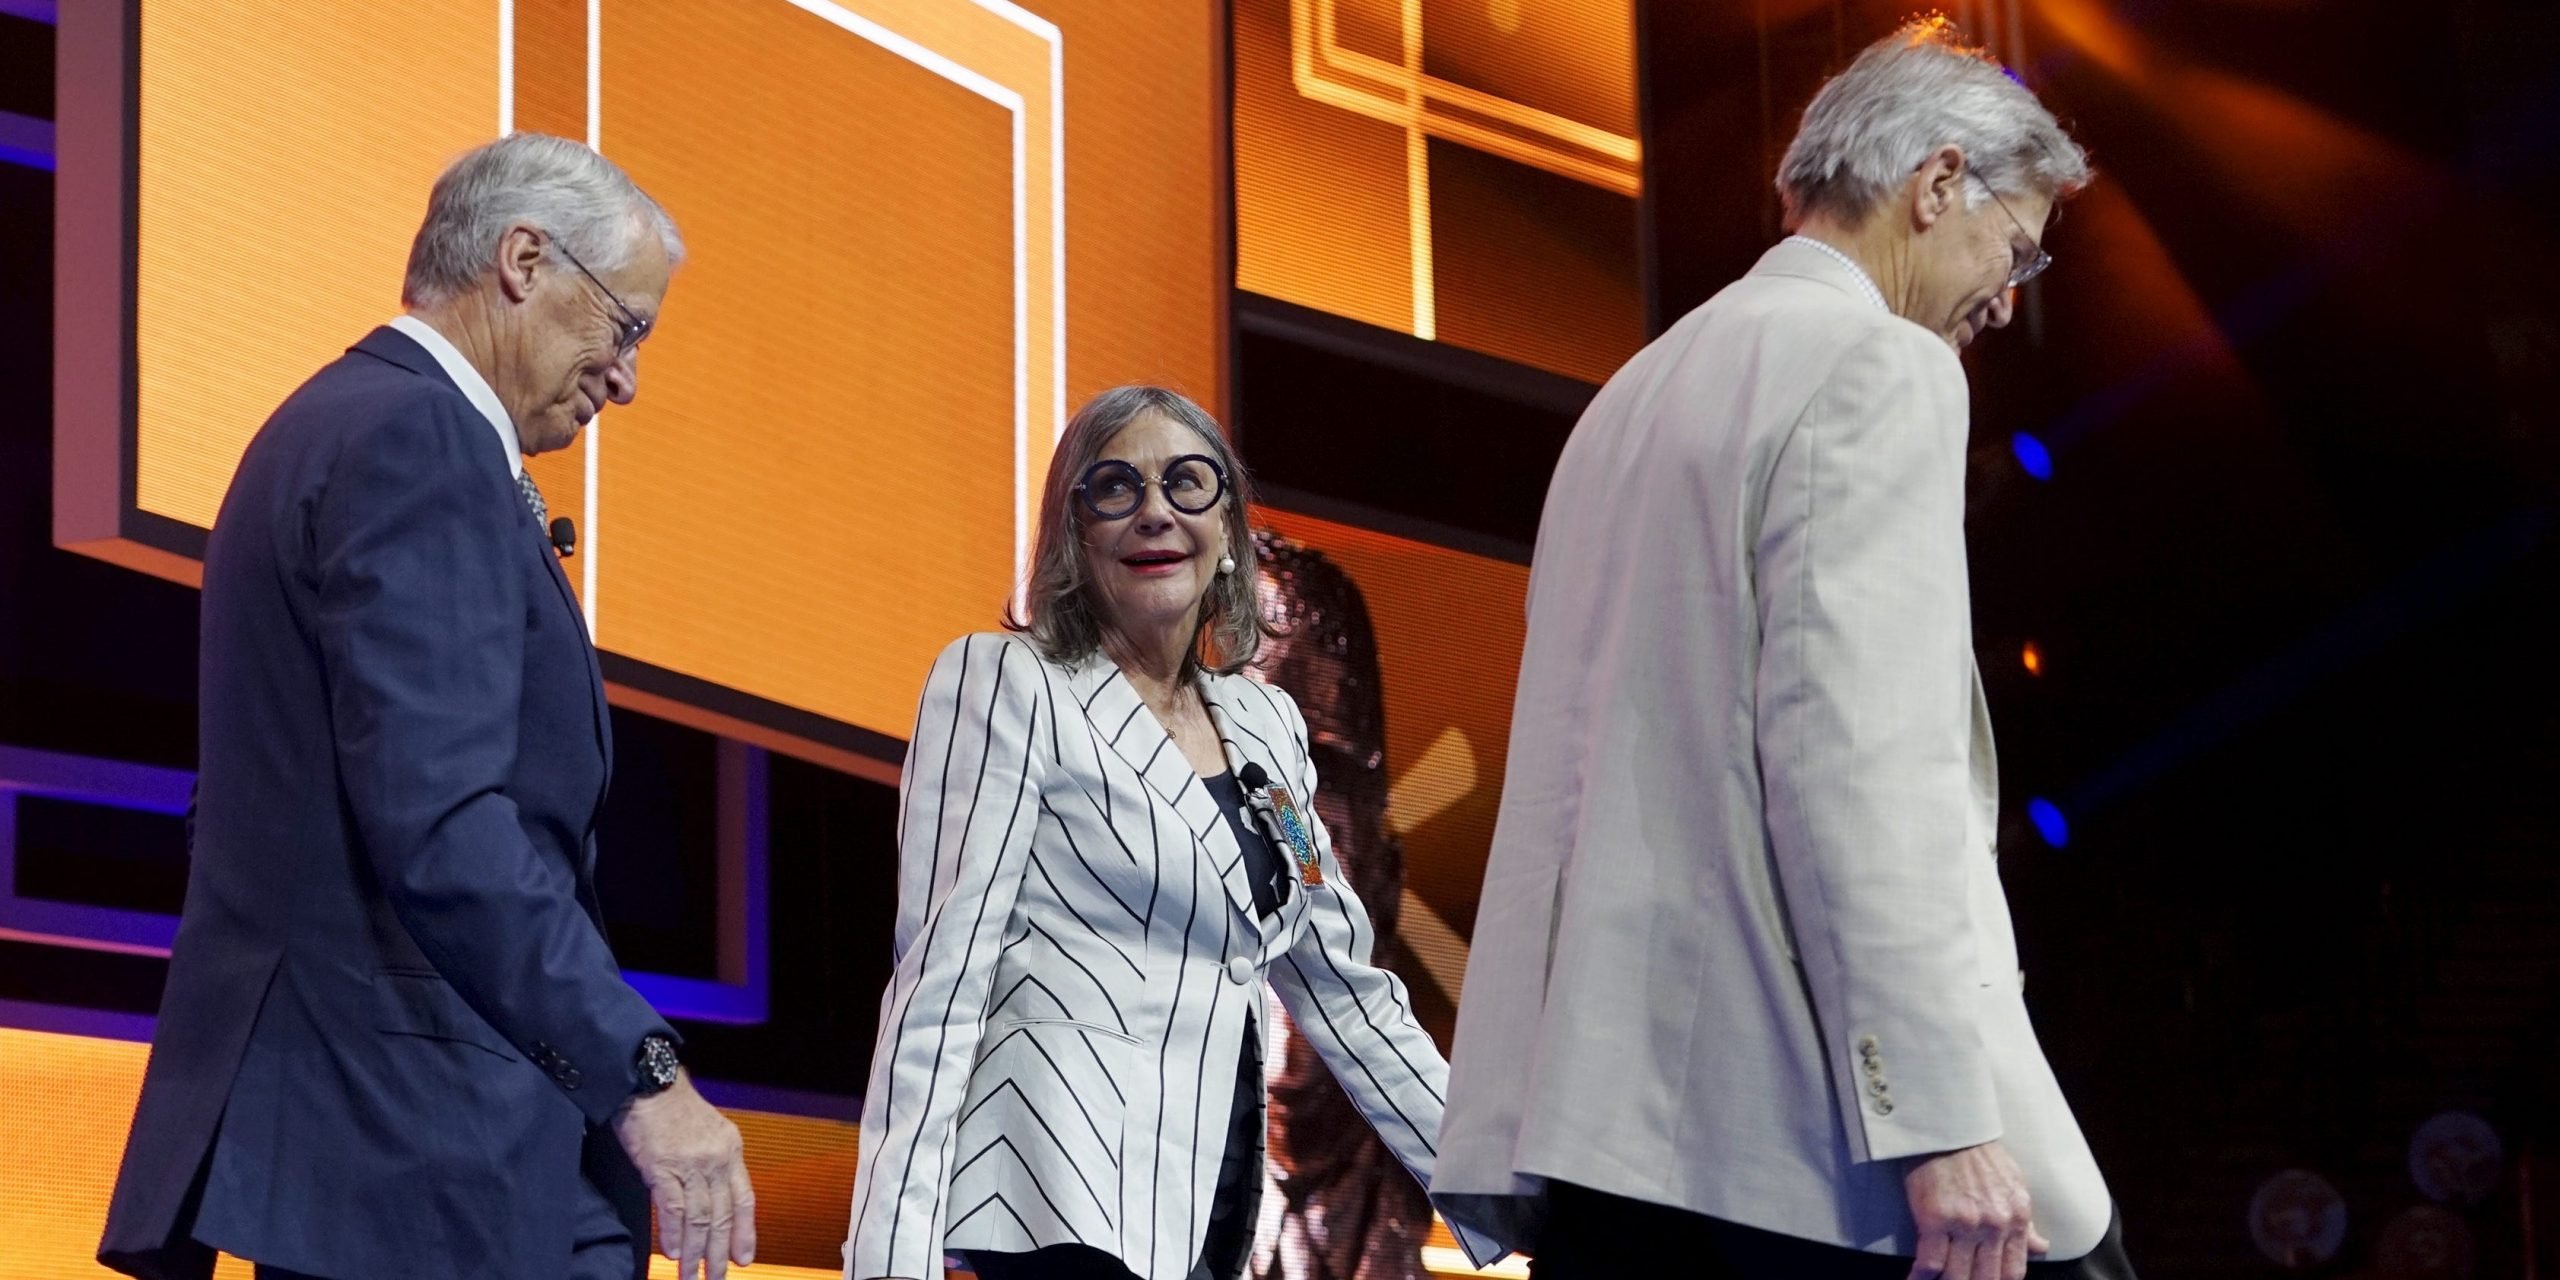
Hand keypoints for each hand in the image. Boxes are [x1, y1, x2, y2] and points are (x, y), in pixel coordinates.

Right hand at [612, 1068, 757, 1279]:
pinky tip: (672, 1252)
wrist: (647, 1080)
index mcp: (731, 1150)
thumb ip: (713, 1163)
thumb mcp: (707, 1131)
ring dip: (694, 1252)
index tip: (745, 1259)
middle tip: (717, 1279)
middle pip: (723, 1216)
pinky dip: (673, 1233)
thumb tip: (712, 1199)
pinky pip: (672, 1208)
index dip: (745, 1232)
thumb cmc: (672, 1108)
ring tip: (690, 1275)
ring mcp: (691, 1163)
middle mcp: (717, 1159)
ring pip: (699, 1218)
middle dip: (719, 1253)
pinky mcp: (662, 1166)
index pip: (744, 1199)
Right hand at [1904, 1141, 2047, 1279]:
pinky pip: (1929, 1263)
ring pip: (1958, 1276)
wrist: (1947, 1128)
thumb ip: (2025, 1223)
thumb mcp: (2014, 1185)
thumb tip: (2039, 1248)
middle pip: (1986, 1278)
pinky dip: (1921, 1277)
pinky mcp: (1935, 1219)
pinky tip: (1915, 1279)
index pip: (2013, 1271)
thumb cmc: (1979, 1153)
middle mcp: (1994, 1226)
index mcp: (2016, 1218)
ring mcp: (1965, 1225)